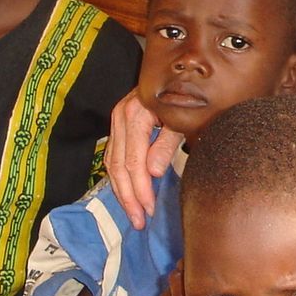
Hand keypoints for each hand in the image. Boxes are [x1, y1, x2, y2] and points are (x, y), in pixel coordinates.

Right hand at [104, 92, 181, 229]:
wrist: (178, 74)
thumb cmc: (184, 97)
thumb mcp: (181, 120)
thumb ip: (166, 144)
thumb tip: (153, 172)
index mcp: (135, 114)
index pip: (133, 161)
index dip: (140, 189)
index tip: (149, 209)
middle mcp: (120, 116)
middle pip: (118, 166)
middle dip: (128, 197)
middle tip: (139, 220)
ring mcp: (116, 120)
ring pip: (111, 164)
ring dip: (121, 192)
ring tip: (133, 215)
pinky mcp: (117, 126)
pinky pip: (112, 157)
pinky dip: (117, 178)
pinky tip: (127, 194)